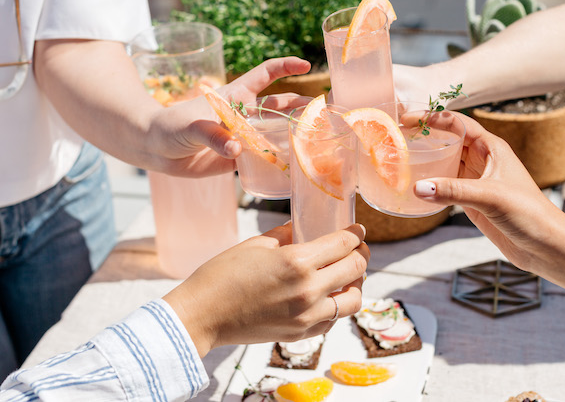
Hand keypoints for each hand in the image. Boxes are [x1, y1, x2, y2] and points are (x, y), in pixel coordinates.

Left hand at [148, 57, 310, 176]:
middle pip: (279, 106)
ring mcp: (242, 136)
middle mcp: (243, 115)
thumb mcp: (190, 127)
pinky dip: (279, 162)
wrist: (154, 148)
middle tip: (326, 110)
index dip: (286, 66)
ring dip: (295, 134)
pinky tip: (294, 167)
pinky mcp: (237, 158)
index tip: (306, 64)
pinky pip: (263, 159)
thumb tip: (236, 149)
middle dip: (302, 105)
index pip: (265, 75)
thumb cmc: (169, 126)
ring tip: (319, 138)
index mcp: (234, 97)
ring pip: (276, 133)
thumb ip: (213, 136)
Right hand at [163, 223, 369, 357]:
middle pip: (356, 268)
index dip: (356, 233)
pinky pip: (333, 320)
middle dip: (361, 254)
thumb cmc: (222, 275)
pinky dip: (336, 306)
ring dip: (355, 284)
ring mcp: (307, 316)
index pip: (344, 243)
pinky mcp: (301, 333)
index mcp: (298, 261)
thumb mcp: (257, 244)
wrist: (202, 315)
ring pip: (353, 299)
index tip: (358, 230)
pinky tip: (327, 296)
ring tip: (345, 275)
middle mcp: (309, 289)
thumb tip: (306, 230)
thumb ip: (288, 234)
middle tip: (357, 248)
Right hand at [411, 112, 564, 271]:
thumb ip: (454, 191)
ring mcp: (476, 181)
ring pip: (445, 162)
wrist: (545, 246)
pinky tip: (413, 186)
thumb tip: (418, 187)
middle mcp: (483, 160)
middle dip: (424, 136)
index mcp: (491, 148)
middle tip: (396, 137)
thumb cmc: (529, 214)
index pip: (457, 123)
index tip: (407, 119)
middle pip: (448, 140)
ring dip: (425, 159)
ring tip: (399, 157)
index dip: (432, 118)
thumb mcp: (491, 197)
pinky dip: (430, 183)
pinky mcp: (471, 201)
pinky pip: (445, 186)